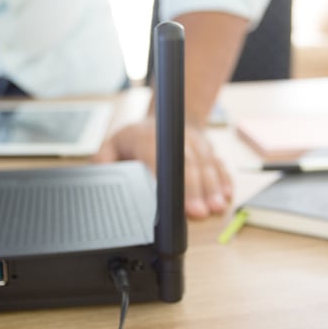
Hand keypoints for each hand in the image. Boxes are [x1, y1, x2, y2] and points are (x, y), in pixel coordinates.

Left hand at [93, 118, 232, 218]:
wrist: (168, 117)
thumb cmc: (139, 138)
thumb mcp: (114, 143)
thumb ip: (104, 160)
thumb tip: (101, 174)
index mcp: (148, 137)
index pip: (159, 156)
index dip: (167, 177)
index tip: (173, 197)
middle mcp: (176, 136)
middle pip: (188, 162)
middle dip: (195, 189)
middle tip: (199, 211)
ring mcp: (195, 142)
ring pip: (207, 163)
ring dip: (213, 186)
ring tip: (215, 207)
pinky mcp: (209, 149)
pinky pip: (219, 164)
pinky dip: (224, 180)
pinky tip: (226, 196)